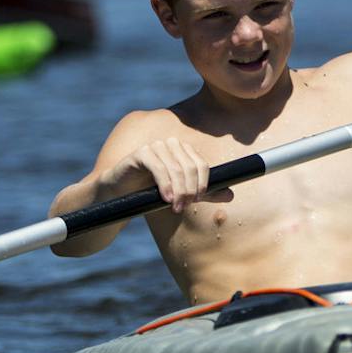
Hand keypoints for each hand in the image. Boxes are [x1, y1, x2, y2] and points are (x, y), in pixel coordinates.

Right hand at [107, 138, 230, 213]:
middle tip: (185, 207)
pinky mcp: (141, 153)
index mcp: (183, 151)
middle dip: (190, 190)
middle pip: (190, 167)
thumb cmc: (151, 194)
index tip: (198, 201)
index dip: (203, 184)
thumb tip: (231, 195)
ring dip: (178, 190)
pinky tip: (166, 199)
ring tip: (175, 207)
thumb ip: (205, 194)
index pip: (201, 165)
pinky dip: (165, 185)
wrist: (121, 196)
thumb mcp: (182, 194)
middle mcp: (171, 145)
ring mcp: (156, 147)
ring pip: (176, 169)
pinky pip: (158, 167)